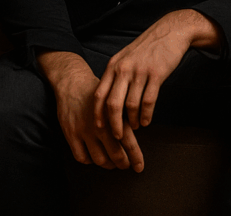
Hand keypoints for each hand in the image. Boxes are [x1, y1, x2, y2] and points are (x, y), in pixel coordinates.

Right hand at [37, 51, 143, 171]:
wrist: (74, 84)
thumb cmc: (101, 93)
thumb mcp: (117, 100)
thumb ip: (125, 117)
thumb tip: (137, 135)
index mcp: (115, 117)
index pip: (128, 142)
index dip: (135, 157)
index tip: (140, 167)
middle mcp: (100, 126)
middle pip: (114, 153)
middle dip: (122, 163)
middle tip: (127, 166)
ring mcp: (84, 132)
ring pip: (98, 158)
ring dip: (107, 164)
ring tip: (112, 164)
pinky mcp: (71, 135)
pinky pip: (81, 157)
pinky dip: (89, 161)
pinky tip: (95, 158)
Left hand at [93, 9, 221, 139]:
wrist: (171, 31)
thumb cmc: (148, 47)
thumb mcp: (126, 56)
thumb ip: (116, 74)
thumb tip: (108, 98)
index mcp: (113, 66)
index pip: (99, 95)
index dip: (97, 114)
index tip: (99, 128)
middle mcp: (124, 69)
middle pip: (113, 104)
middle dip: (114, 124)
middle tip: (117, 136)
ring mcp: (140, 72)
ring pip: (131, 105)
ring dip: (133, 120)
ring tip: (136, 127)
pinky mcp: (157, 74)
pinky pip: (149, 101)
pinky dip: (146, 114)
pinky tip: (147, 121)